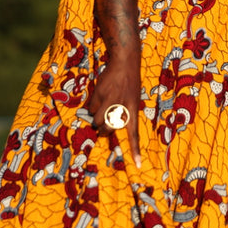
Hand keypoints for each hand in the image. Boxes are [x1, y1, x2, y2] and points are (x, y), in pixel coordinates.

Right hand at [87, 50, 141, 164]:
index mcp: (133, 110)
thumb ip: (121, 113)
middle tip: (103, 124)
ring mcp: (109, 101)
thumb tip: (104, 125)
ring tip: (101, 109)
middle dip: (102, 129)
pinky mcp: (99, 94)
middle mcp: (121, 107)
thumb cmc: (129, 83)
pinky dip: (92, 106)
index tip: (137, 165)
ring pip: (96, 120)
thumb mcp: (132, 99)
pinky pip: (91, 108)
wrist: (125, 62)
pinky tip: (99, 97)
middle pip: (107, 129)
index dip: (134, 150)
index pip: (134, 133)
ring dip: (96, 118)